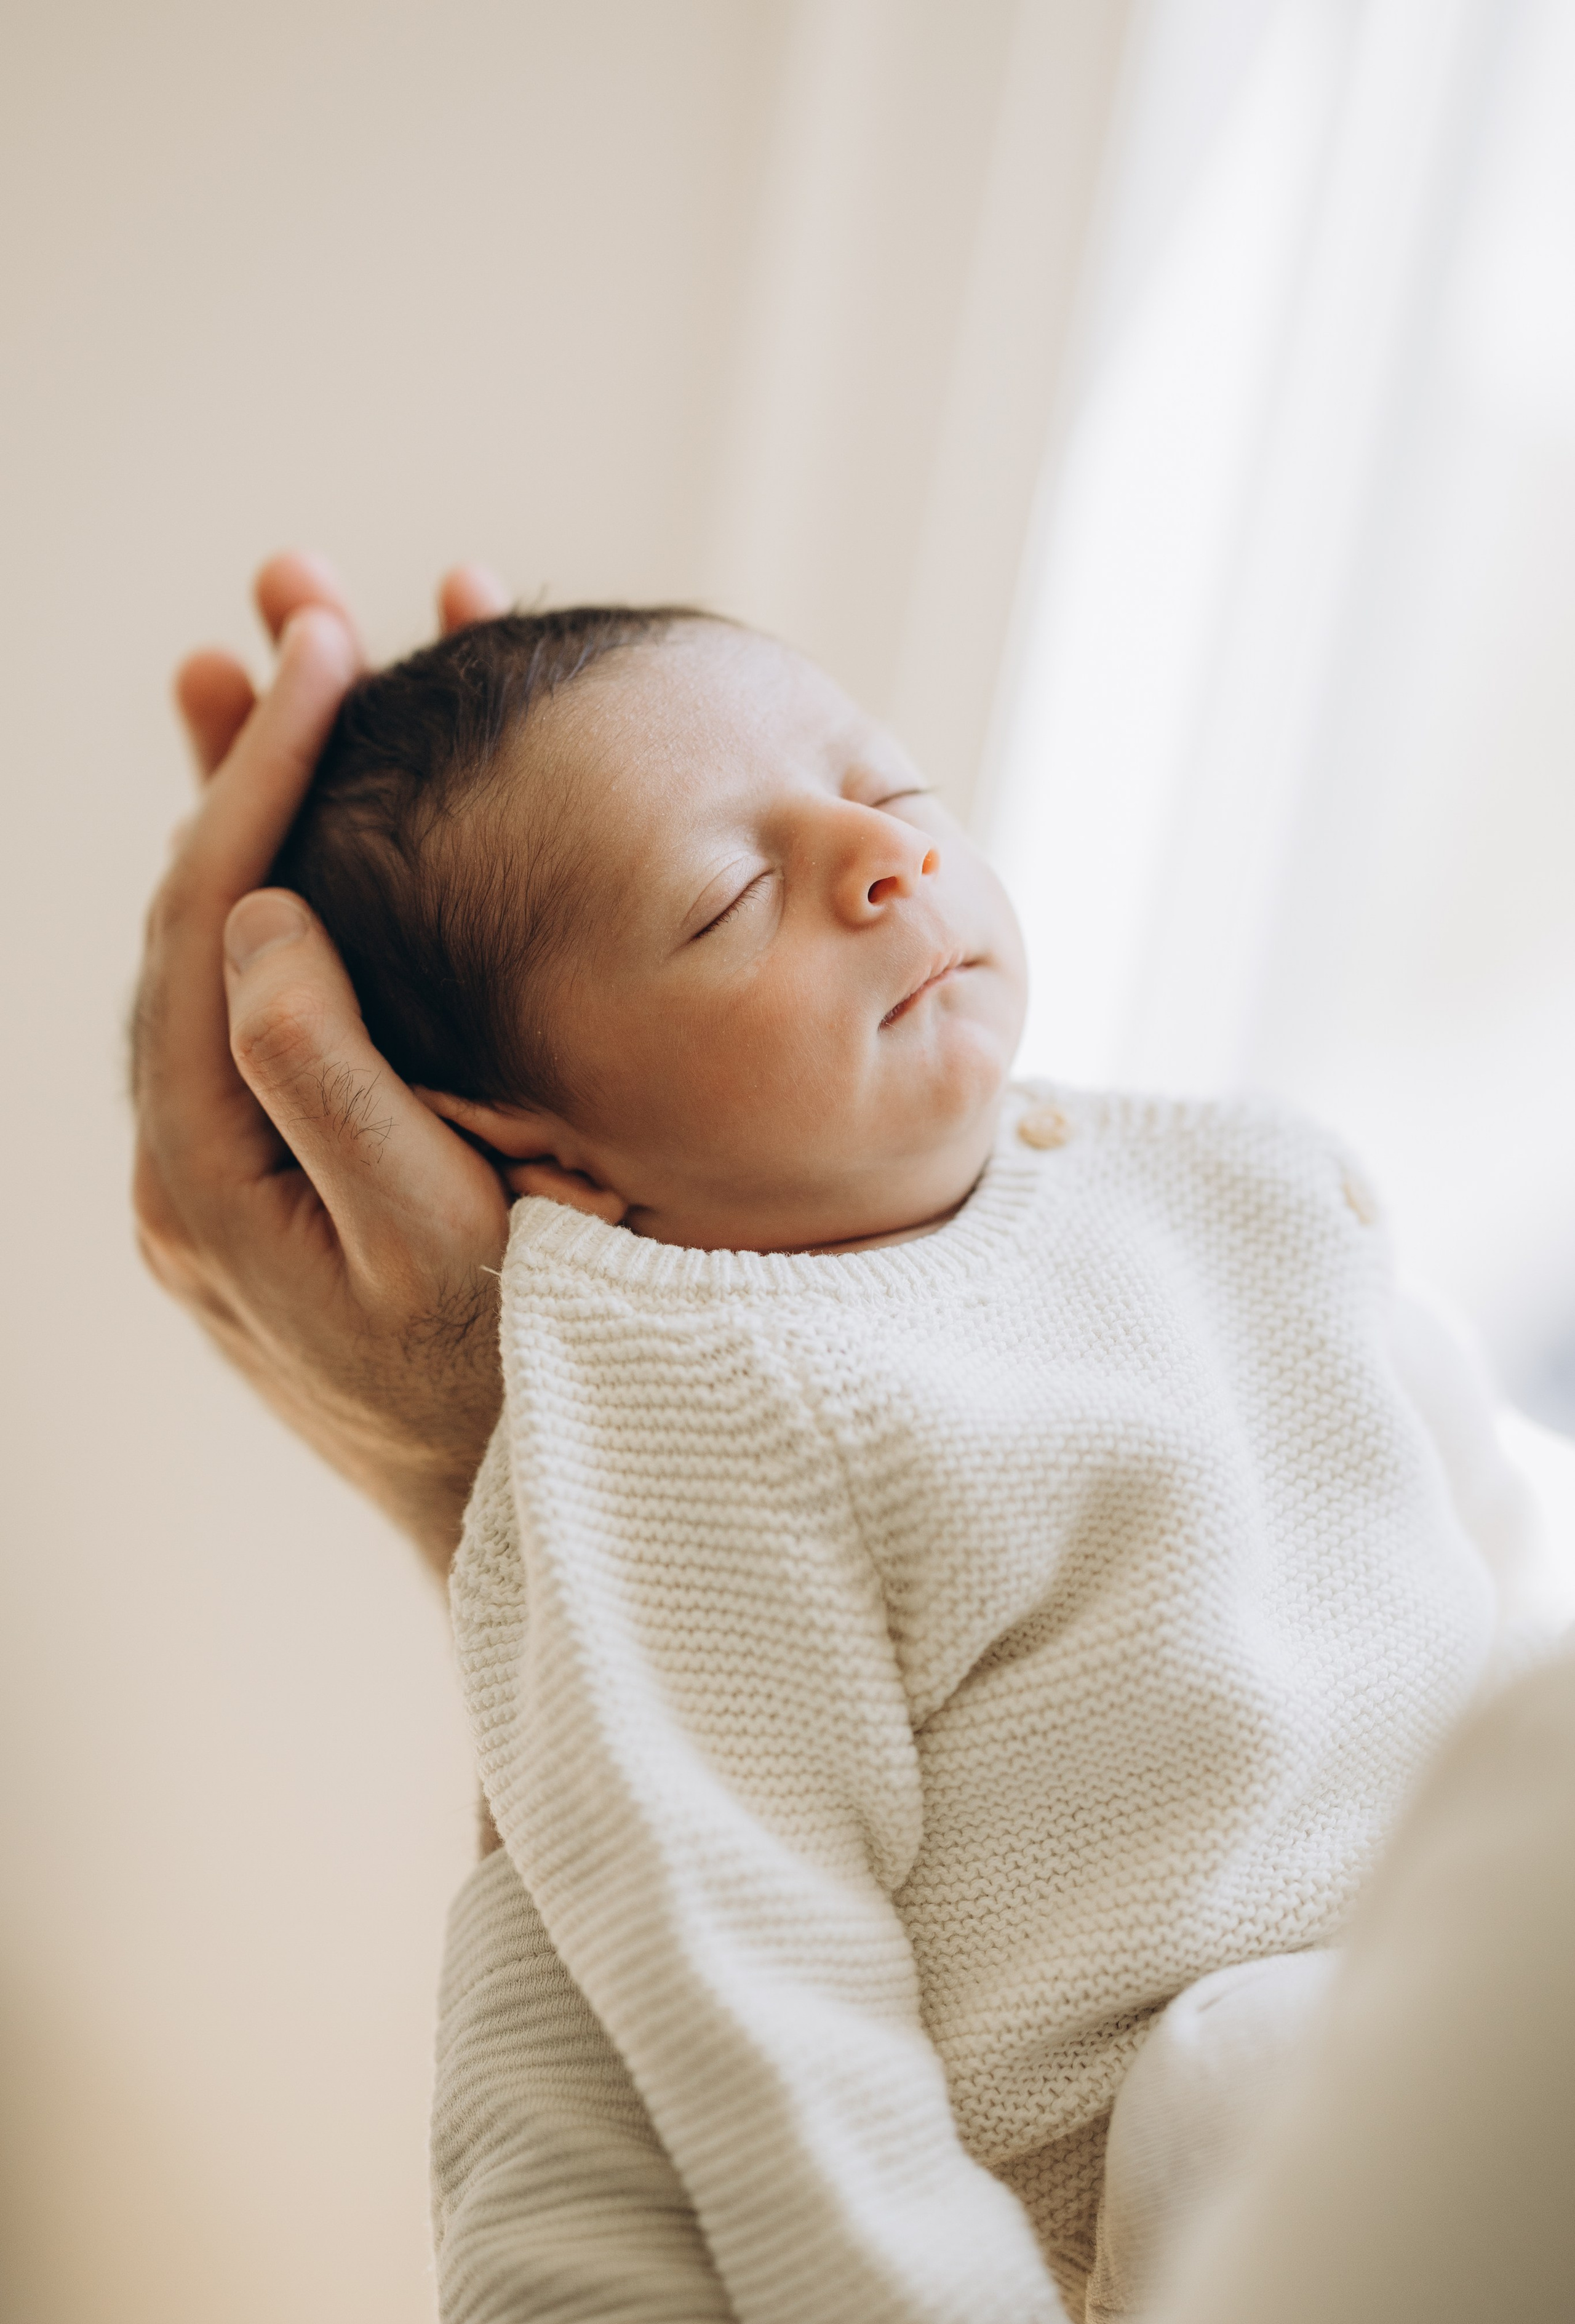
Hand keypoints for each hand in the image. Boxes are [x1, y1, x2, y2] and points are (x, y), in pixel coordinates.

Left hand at [132, 552, 512, 1573]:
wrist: (509, 1520)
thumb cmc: (503, 1394)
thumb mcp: (431, 1249)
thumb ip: (331, 1087)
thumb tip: (256, 923)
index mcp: (203, 1166)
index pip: (207, 924)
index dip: (260, 776)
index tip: (323, 649)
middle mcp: (190, 1155)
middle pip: (200, 913)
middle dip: (254, 752)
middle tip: (307, 605)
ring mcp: (231, 1162)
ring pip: (236, 946)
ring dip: (275, 805)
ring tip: (311, 661)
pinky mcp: (283, 1168)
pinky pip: (276, 1004)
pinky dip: (309, 893)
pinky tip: (334, 824)